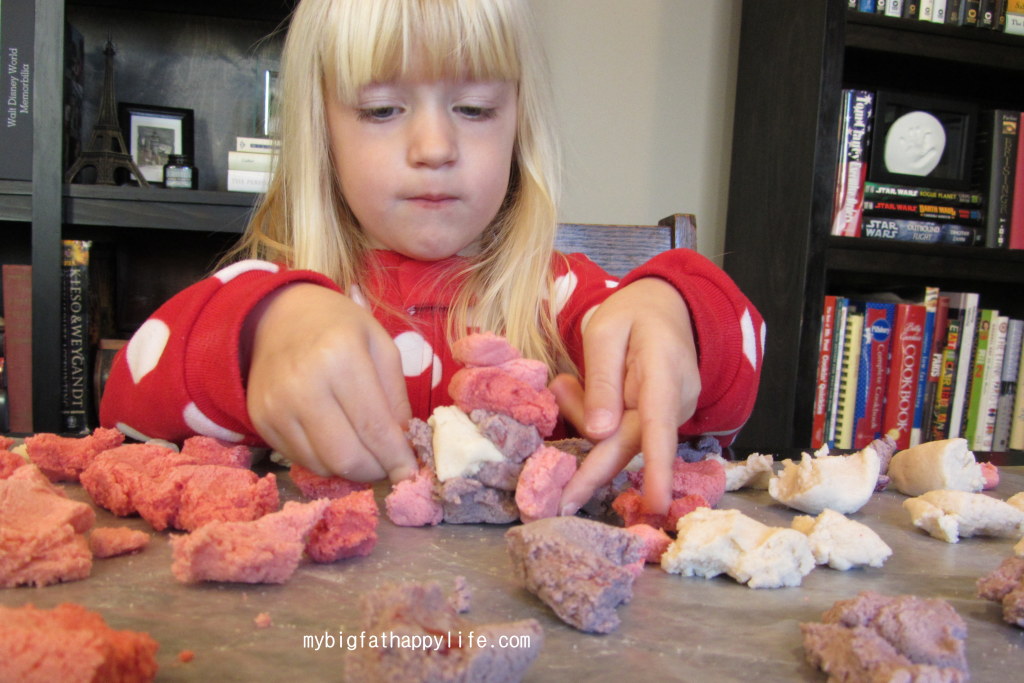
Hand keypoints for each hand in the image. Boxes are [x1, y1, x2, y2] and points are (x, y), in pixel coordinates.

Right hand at [243, 283, 417, 482]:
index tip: (411, 474)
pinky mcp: (260, 420)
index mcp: (341, 357)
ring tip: (365, 451)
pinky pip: (301, 460)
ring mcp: (276, 406)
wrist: (278, 316)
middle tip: (388, 465)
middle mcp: (303, 385)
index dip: (396, 458)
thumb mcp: (381, 347)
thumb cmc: (340, 328)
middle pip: (346, 456)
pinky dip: (325, 461)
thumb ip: (397, 398)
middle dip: (375, 471)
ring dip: (351, 469)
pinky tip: (336, 441)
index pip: (374, 427)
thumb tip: (405, 447)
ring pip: (322, 465)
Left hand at [554, 277, 698, 513]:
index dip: (656, 470)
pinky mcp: (662, 418)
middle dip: (590, 460)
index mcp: (664, 372)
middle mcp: (677, 400)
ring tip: (567, 383)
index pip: (659, 427)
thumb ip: (602, 380)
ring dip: (588, 421)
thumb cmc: (632, 313)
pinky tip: (580, 389)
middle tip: (557, 449)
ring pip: (623, 438)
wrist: (667, 305)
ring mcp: (674, 412)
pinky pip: (625, 431)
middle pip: (630, 444)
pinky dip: (598, 418)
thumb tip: (599, 433)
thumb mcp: (605, 332)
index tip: (655, 507)